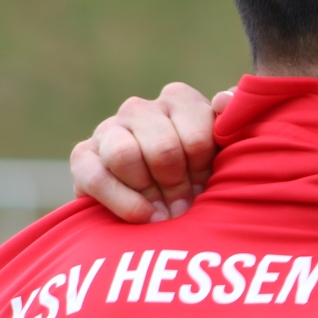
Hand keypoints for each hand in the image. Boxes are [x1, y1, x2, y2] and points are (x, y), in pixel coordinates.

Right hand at [70, 83, 231, 221]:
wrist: (161, 207)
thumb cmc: (201, 176)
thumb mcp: (226, 152)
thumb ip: (233, 122)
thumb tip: (224, 101)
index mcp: (179, 100)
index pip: (197, 135)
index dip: (203, 169)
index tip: (207, 182)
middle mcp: (141, 108)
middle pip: (163, 149)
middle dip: (177, 185)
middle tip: (186, 204)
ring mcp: (109, 130)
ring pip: (125, 155)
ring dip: (149, 192)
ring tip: (164, 211)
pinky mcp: (83, 156)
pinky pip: (97, 176)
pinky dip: (124, 203)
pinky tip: (144, 217)